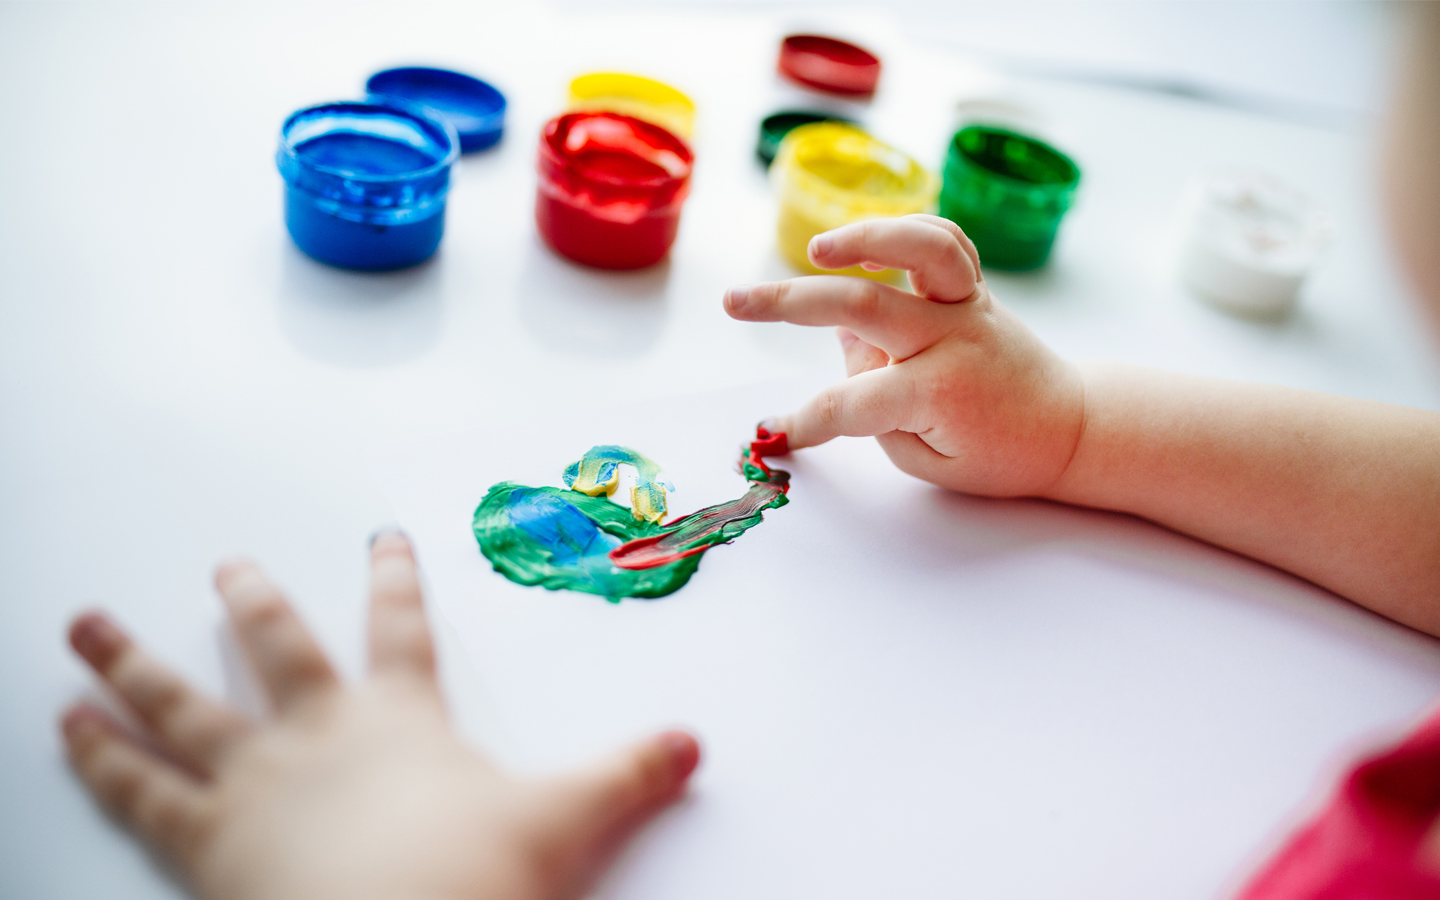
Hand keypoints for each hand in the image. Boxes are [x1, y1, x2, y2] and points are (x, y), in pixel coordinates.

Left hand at [61, 533, 699, 899]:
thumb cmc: (468, 878)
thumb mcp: (562, 822)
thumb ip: (626, 775)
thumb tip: (690, 743)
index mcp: (398, 718)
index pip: (400, 629)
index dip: (395, 580)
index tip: (382, 540)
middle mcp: (316, 732)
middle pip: (276, 645)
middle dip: (251, 600)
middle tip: (226, 563)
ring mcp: (252, 780)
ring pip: (181, 705)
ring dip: (129, 663)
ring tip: (85, 629)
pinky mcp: (204, 840)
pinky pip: (140, 790)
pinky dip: (101, 759)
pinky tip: (67, 730)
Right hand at [725, 214, 1085, 496]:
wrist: (1067, 428)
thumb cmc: (996, 454)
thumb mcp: (927, 457)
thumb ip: (876, 408)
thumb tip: (844, 342)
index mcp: (936, 392)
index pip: (848, 402)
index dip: (804, 422)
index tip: (774, 436)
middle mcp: (951, 338)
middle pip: (862, 304)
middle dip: (788, 303)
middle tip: (735, 303)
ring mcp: (967, 305)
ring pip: (919, 247)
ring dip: (864, 237)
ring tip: (815, 250)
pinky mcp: (975, 287)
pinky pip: (943, 241)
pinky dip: (904, 231)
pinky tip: (862, 245)